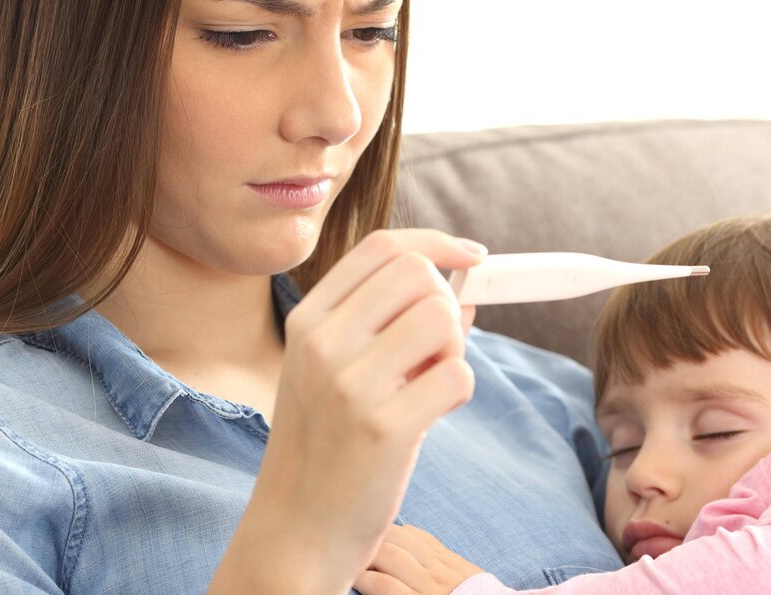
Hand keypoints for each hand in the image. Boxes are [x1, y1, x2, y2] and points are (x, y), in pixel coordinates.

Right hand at [209, 229, 484, 594]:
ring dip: (454, 348)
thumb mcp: (338, 371)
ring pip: (442, 318)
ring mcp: (349, 384)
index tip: (472, 258)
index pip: (383, 246)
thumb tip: (465, 284)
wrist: (298, 526)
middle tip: (435, 349)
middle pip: (418, 274)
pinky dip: (459, 390)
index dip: (438, 244)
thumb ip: (391, 323)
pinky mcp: (383, 427)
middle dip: (447, 304)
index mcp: (307, 320)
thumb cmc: (328, 443)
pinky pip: (458, 373)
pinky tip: (430, 415)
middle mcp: (322, 343)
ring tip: (428, 383)